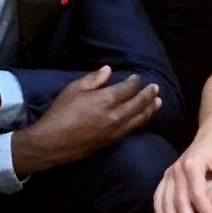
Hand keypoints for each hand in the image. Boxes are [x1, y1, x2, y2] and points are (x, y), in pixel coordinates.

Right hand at [16, 65, 163, 178]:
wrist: (52, 143)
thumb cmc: (60, 113)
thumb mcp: (73, 89)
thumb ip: (93, 79)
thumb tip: (109, 70)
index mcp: (106, 100)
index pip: (128, 88)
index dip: (134, 82)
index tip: (136, 77)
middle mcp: (116, 115)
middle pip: (138, 103)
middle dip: (148, 94)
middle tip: (156, 88)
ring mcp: (116, 130)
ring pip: (139, 118)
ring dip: (150, 109)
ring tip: (159, 102)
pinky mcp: (112, 141)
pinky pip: (132, 129)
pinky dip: (141, 121)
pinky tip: (142, 118)